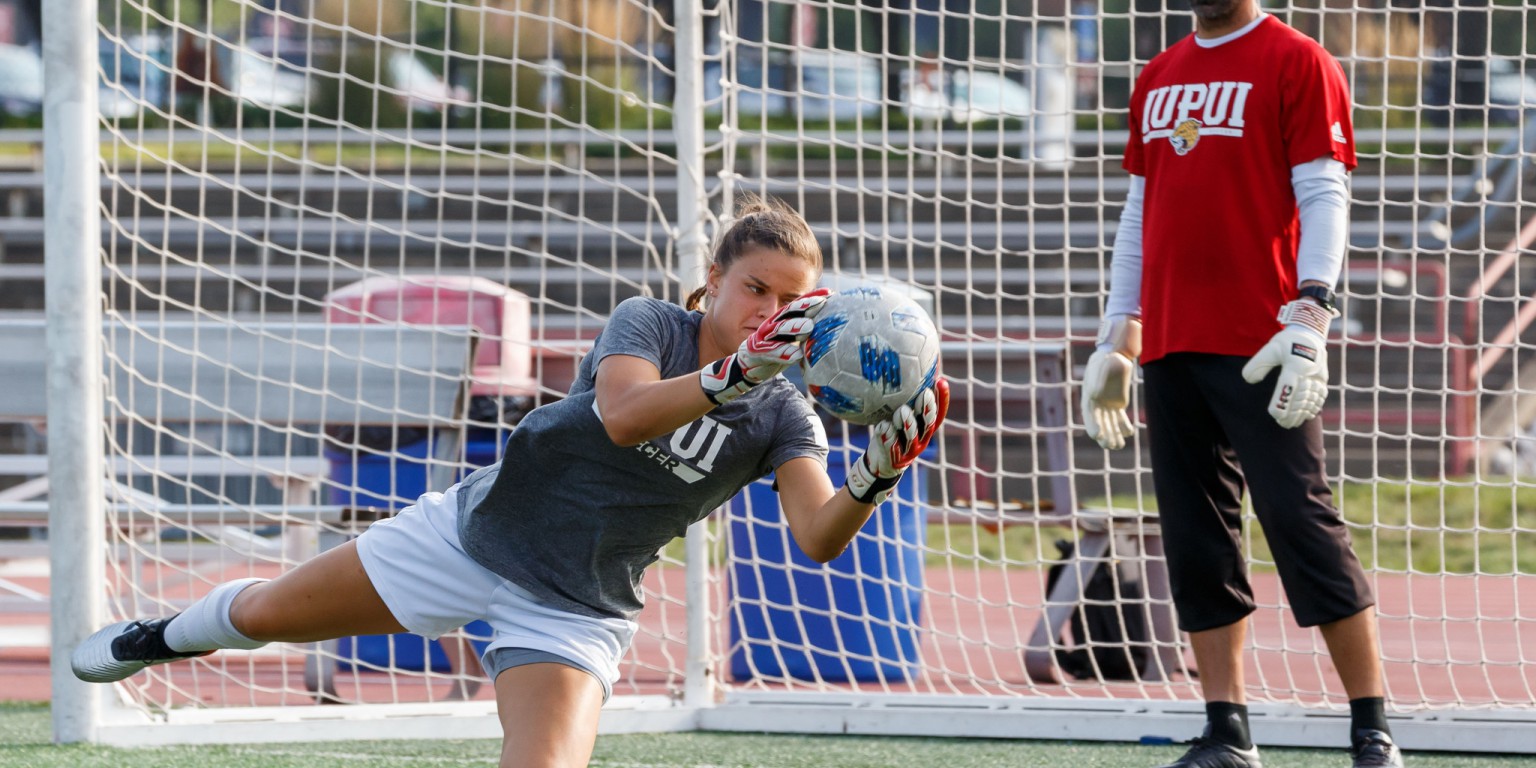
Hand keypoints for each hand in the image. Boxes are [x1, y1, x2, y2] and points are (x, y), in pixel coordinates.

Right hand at [699, 288, 829, 405]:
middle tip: (820, 303)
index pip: (796, 307)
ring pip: (778, 330)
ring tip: (808, 327)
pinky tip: (795, 354)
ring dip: (793, 327)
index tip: (828, 292)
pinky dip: (782, 352)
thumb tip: (827, 324)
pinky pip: (769, 352)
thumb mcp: (789, 340)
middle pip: (788, 313)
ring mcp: (761, 339)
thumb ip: (803, 331)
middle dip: (804, 307)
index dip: (811, 298)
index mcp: (780, 321)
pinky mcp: (755, 353)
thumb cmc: (772, 352)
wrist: (746, 368)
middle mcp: (771, 326)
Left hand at [846, 378, 949, 504]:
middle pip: (928, 424)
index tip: (941, 380)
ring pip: (911, 436)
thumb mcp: (900, 414)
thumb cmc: (892, 431)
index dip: (942, 399)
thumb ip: (906, 399)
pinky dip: (887, 436)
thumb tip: (910, 370)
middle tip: (924, 394)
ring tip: (902, 411)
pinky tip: (882, 425)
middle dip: (927, 410)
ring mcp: (909, 451)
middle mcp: (921, 439)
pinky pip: (890, 446)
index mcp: (925, 427)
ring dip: (908, 423)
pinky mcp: (895, 458)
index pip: (938, 412)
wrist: (882, 463)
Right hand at [1081, 315, 1140, 449]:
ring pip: (1111, 423)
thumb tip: (1095, 394)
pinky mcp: (1118, 404)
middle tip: (1108, 446)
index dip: (1093, 426)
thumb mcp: (1101, 367)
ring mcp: (1108, 405)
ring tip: (1118, 447)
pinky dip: (1124, 426)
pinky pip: (1121, 418)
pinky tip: (1129, 433)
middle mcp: (1097, 404)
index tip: (1098, 436)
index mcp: (1089, 397)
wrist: (1115, 356)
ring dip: (1114, 435)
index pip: (1089, 415)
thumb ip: (1098, 379)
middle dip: (1104, 435)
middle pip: (1100, 423)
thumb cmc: (1106, 360)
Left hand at [1241, 298, 1335, 427]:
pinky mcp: (1323, 378)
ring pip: (1311, 400)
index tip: (1274, 415)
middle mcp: (1310, 373)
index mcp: (1296, 365)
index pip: (1287, 389)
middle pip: (1300, 399)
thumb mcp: (1270, 347)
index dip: (1281, 404)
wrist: (1310, 332)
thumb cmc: (1287, 340)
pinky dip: (1313, 408)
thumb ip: (1258, 363)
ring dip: (1301, 414)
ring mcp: (1318, 376)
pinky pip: (1320, 397)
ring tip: (1291, 423)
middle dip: (1291, 414)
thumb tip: (1248, 380)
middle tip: (1282, 424)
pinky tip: (1306, 416)